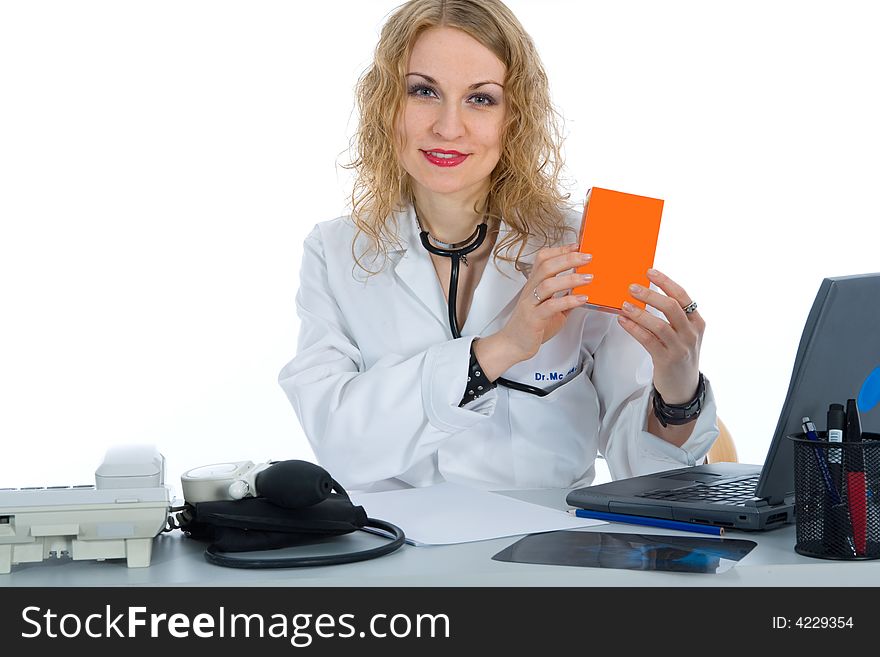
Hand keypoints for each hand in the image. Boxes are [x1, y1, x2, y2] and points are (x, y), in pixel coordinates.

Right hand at [494, 243, 590, 362]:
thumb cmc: (531, 327)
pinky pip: (551, 306)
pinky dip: (568, 300)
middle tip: (587, 257)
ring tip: (588, 278)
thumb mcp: (551, 309)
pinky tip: (581, 299)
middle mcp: (531, 290)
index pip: (543, 259)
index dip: (560, 250)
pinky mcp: (534, 318)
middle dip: (568, 258)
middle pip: (546, 266)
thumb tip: (582, 292)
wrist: (513, 345)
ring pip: (548, 283)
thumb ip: (564, 300)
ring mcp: (531, 303)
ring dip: (571, 278)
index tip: (578, 246)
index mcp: (534, 285)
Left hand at [617, 268, 704, 403]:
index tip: (649, 272)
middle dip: (651, 295)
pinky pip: (648, 340)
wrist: (684, 386)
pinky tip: (623, 321)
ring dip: (639, 313)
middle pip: (672, 307)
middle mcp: (691, 333)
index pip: (682, 296)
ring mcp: (680, 347)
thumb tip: (646, 292)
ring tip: (624, 305)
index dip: (665, 282)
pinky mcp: (666, 360)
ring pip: (659, 325)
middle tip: (632, 287)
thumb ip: (672, 316)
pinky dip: (634, 329)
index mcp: (697, 322)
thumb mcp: (683, 333)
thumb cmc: (679, 354)